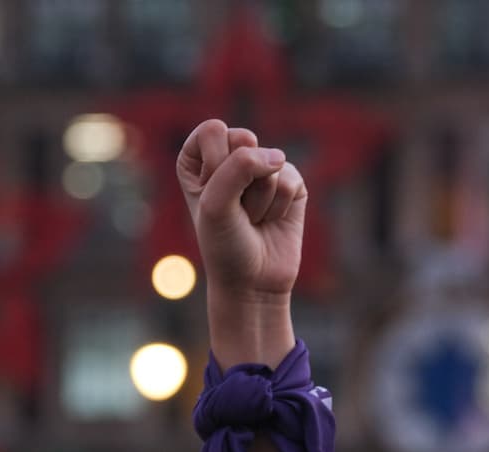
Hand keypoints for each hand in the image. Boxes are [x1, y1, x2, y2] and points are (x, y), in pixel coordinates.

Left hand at [177, 119, 306, 300]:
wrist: (252, 282)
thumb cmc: (224, 243)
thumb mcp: (216, 203)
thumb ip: (240, 166)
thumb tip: (280, 157)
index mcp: (198, 158)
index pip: (212, 131)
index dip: (214, 166)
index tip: (211, 194)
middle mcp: (229, 158)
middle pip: (244, 140)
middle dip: (240, 182)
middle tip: (235, 210)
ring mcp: (262, 169)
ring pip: (269, 163)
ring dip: (260, 201)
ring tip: (253, 220)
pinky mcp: (290, 184)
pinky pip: (289, 179)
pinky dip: (278, 207)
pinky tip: (271, 222)